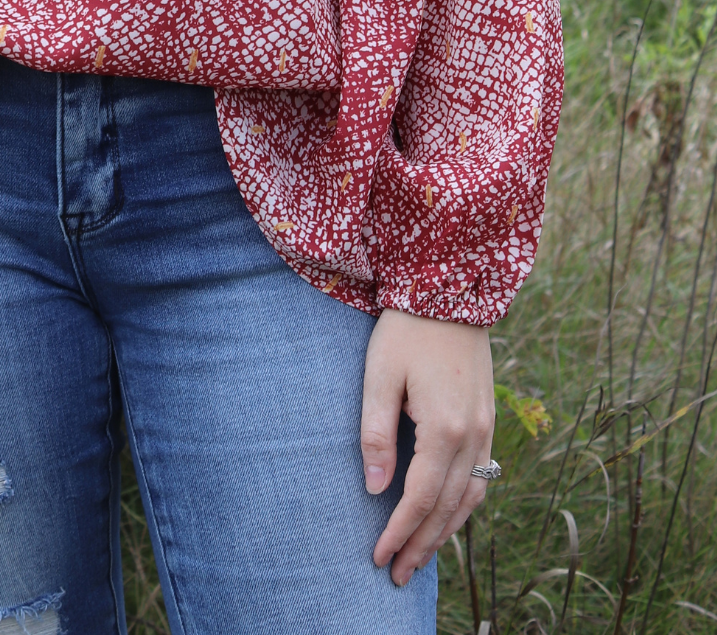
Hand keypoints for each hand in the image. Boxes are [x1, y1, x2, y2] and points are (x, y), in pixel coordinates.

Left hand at [360, 307, 494, 586]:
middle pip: (448, 508)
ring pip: (470, 499)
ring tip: (420, 557)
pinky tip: (447, 517)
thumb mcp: (379, 375)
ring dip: (445, 532)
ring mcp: (487, 429)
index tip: (378, 557)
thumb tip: (375, 488)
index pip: (419, 498)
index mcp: (445, 428)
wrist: (448, 288)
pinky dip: (463, 507)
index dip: (399, 532)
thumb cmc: (406, 328)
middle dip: (422, 545)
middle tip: (398, 575)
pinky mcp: (488, 419)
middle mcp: (474, 436)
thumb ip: (377, 433)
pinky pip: (481, 479)